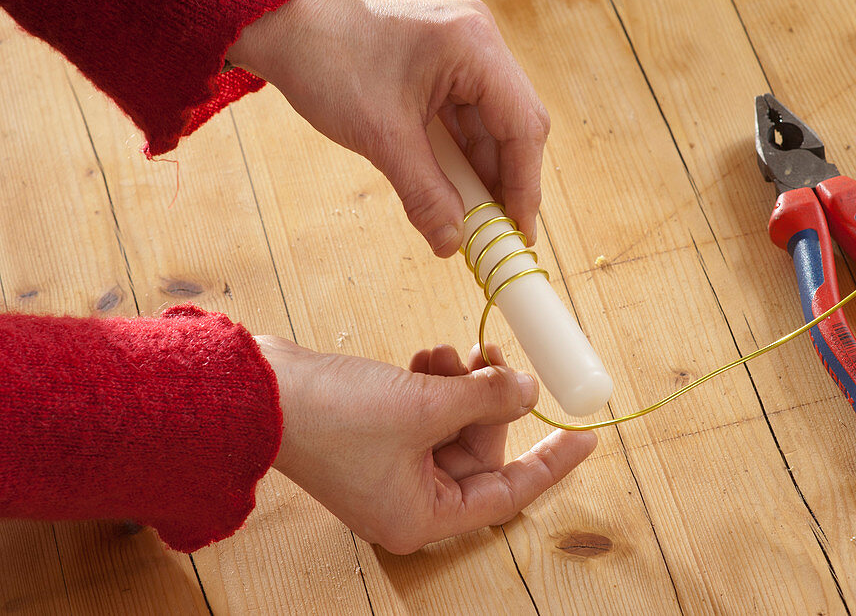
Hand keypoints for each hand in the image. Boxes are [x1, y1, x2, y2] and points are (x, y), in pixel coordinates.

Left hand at [227, 0, 549, 256]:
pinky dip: (462, 154)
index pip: (522, 124)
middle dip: (506, 180)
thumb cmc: (328, 65)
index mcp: (474, 45)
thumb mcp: (381, 138)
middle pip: (516, 123)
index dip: (524, 184)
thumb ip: (423, 193)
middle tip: (497, 230)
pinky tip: (454, 188)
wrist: (286, 30)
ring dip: (482, 171)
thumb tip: (451, 243)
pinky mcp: (449, 62)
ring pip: (493, 124)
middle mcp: (481, 39)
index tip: (518, 231)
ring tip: (472, 217)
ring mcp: (467, 49)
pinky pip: (469, 117)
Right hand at [256, 336, 596, 554]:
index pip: (507, 494)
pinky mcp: (376, 434)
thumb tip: (530, 391)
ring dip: (461, 384)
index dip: (550, 463)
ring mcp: (391, 466)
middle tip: (497, 356)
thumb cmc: (332, 416)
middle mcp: (408, 498)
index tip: (587, 436)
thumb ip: (486, 398)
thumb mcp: (425, 405)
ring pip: (454, 423)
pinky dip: (434, 382)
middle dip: (493, 401)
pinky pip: (426, 411)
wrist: (256, 391)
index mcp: (421, 516)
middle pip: (481, 450)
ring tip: (451, 352)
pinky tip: (428, 356)